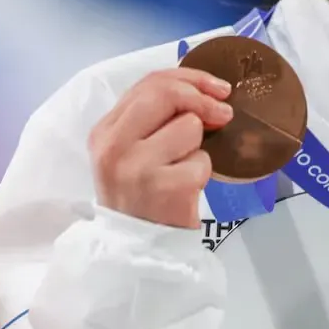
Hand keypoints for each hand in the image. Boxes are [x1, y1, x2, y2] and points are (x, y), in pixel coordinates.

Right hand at [89, 68, 233, 229]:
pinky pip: (202, 161)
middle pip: (166, 94)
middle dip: (202, 98)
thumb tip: (208, 90)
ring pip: (190, 127)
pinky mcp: (164, 189)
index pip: (149, 83)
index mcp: (105, 130)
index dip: (190, 78)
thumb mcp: (135, 150)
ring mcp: (136, 168)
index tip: (218, 88)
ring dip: (198, 147)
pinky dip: (202, 174)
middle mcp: (114, 146)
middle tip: (223, 114)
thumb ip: (158, 116)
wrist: (137, 250)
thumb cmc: (143, 194)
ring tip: (182, 169)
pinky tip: (185, 190)